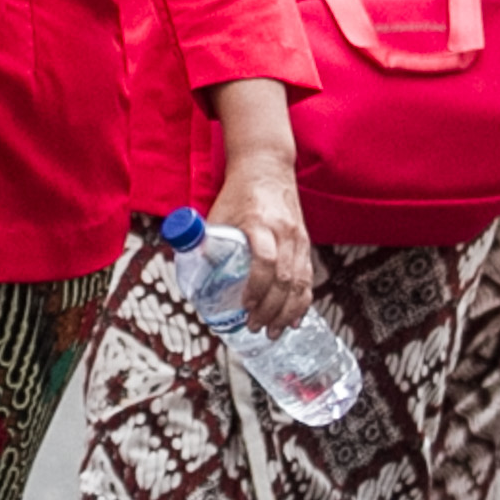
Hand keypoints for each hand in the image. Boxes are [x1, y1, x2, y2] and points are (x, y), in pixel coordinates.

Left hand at [205, 144, 316, 335]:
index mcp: (260, 223)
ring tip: (273, 331)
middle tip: (255, 328)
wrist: (267, 168)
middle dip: (271, 309)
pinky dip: (302, 301)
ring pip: (300, 281)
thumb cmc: (238, 193)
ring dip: (288, 311)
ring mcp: (299, 239)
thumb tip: (190, 275)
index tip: (245, 307)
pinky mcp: (305, 244)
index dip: (256, 288)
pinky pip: (308, 277)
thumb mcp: (217, 213)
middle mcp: (285, 232)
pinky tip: (294, 319)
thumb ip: (206, 242)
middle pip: (284, 278)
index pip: (264, 261)